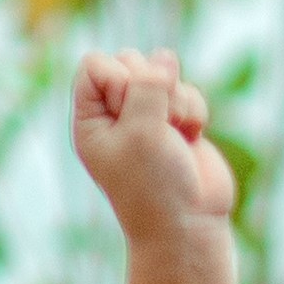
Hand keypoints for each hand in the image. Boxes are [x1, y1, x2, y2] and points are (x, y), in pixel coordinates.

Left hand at [70, 50, 235, 237]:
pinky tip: (191, 138)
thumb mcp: (142, 130)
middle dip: (150, 86)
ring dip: (175, 100)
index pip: (96, 65)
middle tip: (154, 125)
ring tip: (174, 134)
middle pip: (130, 61)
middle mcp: (115, 115)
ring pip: (163, 73)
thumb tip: (165, 56)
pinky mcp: (178, 123)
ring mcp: (147, 117)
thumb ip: (149, 85)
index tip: (129, 115)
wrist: (189, 226)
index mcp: (90, 119)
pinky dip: (194, 111)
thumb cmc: (154, 186)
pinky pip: (188, 91)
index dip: (118, 79)